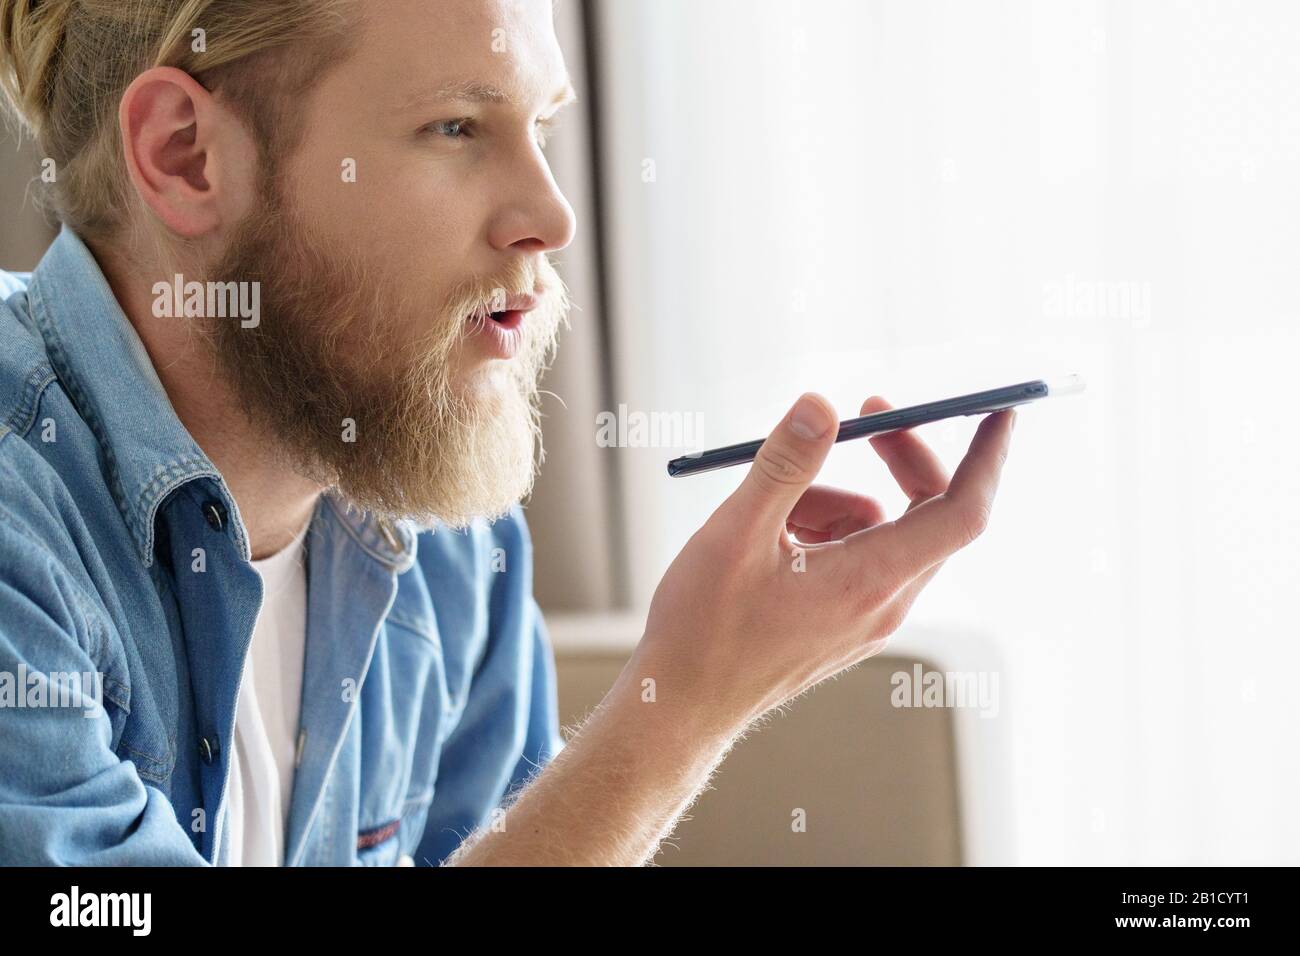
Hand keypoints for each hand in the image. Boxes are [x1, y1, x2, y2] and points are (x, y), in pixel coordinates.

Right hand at [638, 392, 1014, 732]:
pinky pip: (856, 555)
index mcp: (869, 582)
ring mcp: (865, 618)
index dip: (986, 457)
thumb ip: (786, 465)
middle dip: (899, 458)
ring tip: (769, 514)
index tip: (999, 411)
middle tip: (861, 414)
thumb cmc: (703, 631)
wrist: (679, 705)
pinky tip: (769, 542)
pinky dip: (823, 530)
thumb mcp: (737, 534)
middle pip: (927, 514)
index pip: (961, 512)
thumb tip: (822, 405)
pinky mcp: (844, 623)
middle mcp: (882, 604)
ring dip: (836, 499)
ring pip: (880, 530)